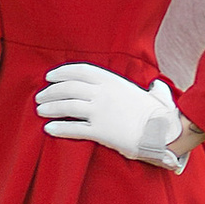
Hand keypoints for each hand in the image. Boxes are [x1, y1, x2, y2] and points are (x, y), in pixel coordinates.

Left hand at [37, 62, 187, 168]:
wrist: (164, 132)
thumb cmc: (160, 114)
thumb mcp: (153, 94)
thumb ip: (150, 88)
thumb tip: (156, 86)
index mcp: (112, 81)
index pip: (80, 71)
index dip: (62, 72)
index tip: (50, 76)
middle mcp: (103, 94)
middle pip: (69, 88)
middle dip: (51, 91)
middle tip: (41, 96)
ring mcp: (100, 112)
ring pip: (67, 107)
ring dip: (50, 108)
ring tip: (40, 110)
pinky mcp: (99, 131)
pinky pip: (73, 129)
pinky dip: (58, 128)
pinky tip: (48, 129)